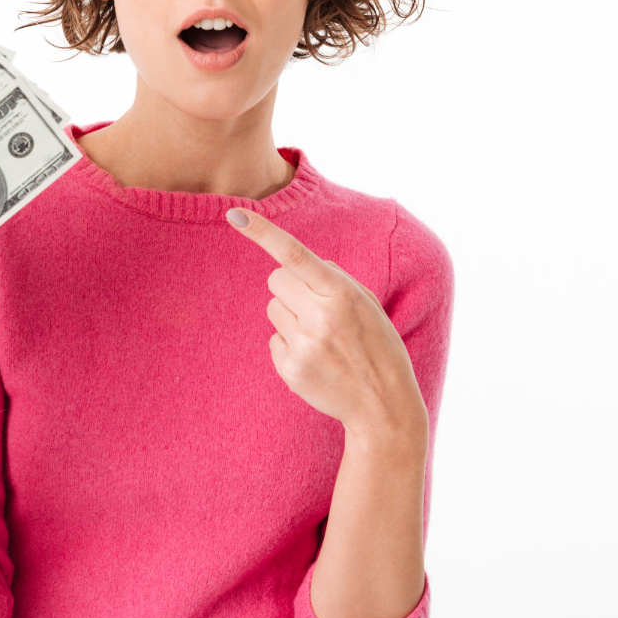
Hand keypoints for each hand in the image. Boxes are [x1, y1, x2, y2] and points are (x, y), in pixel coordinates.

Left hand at [226, 207, 428, 450]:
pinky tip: (316, 359)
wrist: (383, 404)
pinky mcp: (289, 369)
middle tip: (316, 308)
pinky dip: (290, 345)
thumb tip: (295, 262)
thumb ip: (333, 278)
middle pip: (275, 280)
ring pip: (273, 308)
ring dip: (291, 317)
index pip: (295, 255)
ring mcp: (302, 345)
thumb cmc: (377, 345)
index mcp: (342, 293)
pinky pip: (273, 340)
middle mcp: (319, 317)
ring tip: (321, 338)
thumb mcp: (367, 303)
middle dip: (291, 288)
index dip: (263, 232)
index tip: (235, 214)